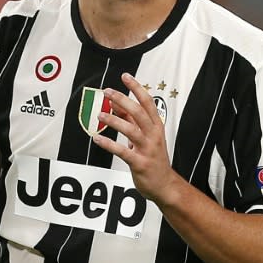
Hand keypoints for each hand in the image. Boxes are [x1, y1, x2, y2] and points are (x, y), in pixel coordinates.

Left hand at [93, 73, 180, 203]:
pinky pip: (122, 151)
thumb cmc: (154, 158)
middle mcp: (153, 135)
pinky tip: (97, 138)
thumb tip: (116, 104)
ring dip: (114, 121)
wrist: (165, 185)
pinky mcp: (139, 163)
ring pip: (131, 130)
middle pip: (139, 112)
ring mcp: (147, 149)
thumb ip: (131, 120)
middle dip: (122, 99)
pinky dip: (108, 144)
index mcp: (156, 126)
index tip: (125, 76)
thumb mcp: (146, 136)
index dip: (136, 88)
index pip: (147, 102)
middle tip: (107, 92)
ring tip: (100, 115)